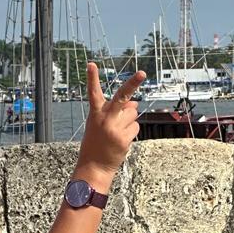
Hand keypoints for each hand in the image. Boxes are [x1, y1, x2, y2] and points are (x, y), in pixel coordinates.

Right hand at [77, 62, 144, 179]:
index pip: (93, 93)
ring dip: (128, 120)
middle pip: (122, 96)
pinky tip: (121, 140)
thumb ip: (115, 111)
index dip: (92, 78)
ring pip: (132, 114)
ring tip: (117, 133)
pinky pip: (135, 127)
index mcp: (96, 114)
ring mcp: (115, 129)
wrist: (94, 168)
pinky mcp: (124, 138)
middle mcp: (105, 119)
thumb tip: (134, 103)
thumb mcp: (100, 125)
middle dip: (133, 83)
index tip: (92, 64)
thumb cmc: (96, 144)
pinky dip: (130, 132)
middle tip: (142, 73)